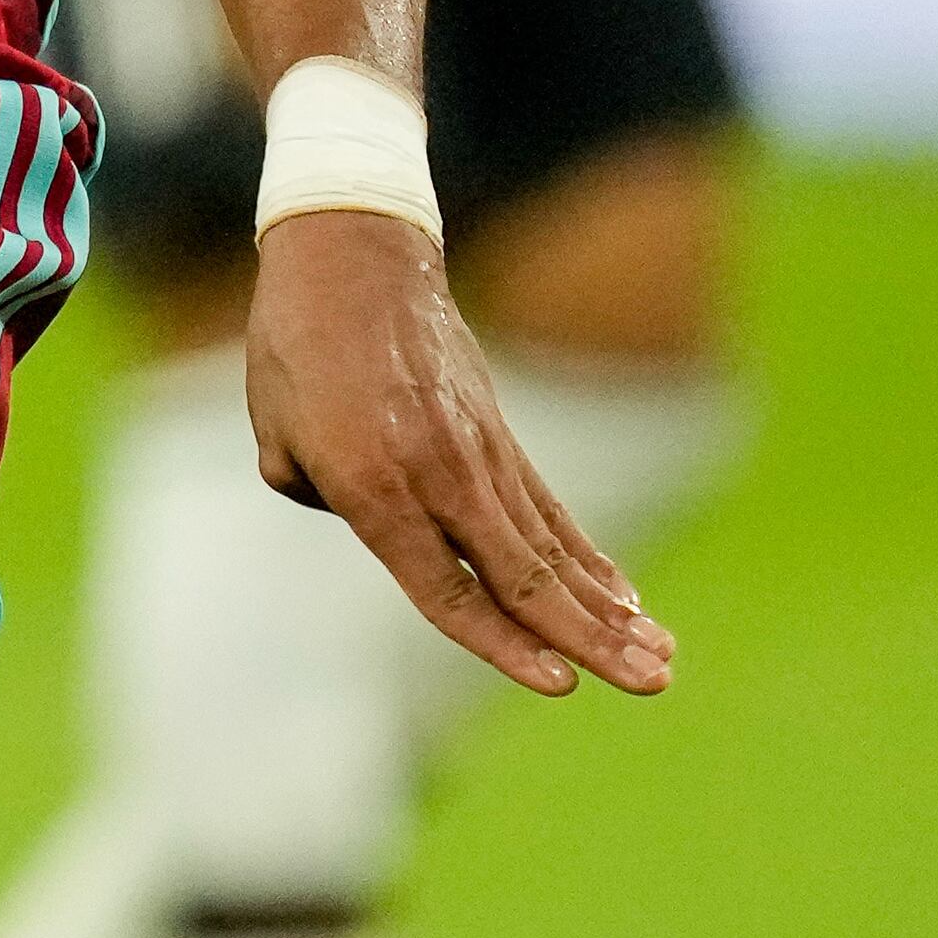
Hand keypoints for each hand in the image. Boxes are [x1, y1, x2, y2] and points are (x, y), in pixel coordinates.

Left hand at [245, 209, 673, 698]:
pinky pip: (548, 510)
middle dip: (590, 640)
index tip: (558, 685)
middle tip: (651, 685)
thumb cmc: (296, 344)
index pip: (444, 588)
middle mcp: (439, 474)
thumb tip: (377, 525)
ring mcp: (478, 452)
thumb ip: (319, 497)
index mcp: (373, 485)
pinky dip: (589, 558)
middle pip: (523, 576)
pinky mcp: (497, 432)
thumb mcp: (276, 432)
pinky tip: (626, 599)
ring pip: (550, 548)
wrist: (354, 252)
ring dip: (608, 610)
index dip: (501, 643)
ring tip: (661, 661)